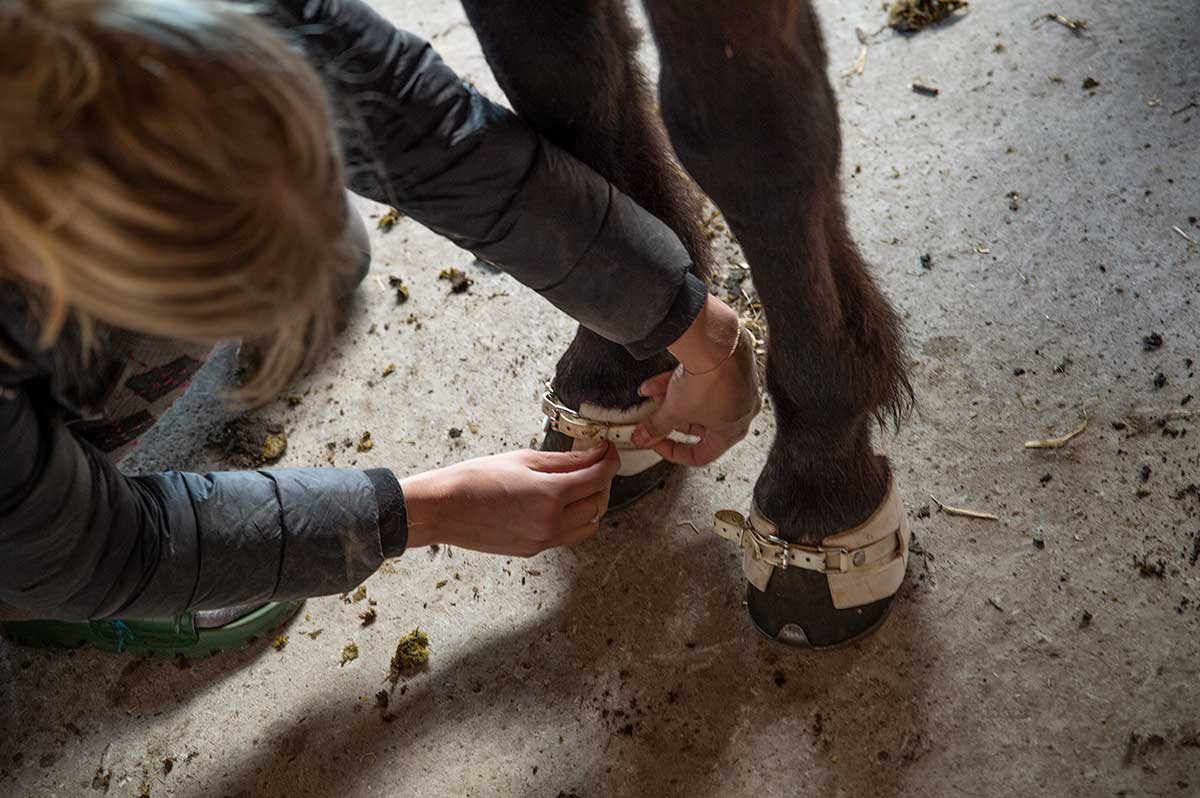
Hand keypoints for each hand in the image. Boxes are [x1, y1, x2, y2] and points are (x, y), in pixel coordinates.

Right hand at [400, 443, 620, 556]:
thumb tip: (594, 453)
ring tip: (578, 485)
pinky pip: (568, 536)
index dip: (610, 460)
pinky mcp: (533, 550)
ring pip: (589, 524)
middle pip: (599, 502)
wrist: (443, 509)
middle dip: (602, 481)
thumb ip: (564, 460)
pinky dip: (574, 519)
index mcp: (550, 495)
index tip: (608, 450)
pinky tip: (559, 503)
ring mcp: (543, 540)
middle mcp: (551, 522)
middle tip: (593, 463)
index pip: (598, 477)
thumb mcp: (523, 460)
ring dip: (591, 504)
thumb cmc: (476, 478)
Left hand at [632, 295, 760, 464]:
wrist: (716, 343)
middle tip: (654, 416)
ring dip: (673, 398)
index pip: (702, 455)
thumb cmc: (708, 381)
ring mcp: (738, 387)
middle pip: (700, 424)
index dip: (675, 452)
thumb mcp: (675, 410)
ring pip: (700, 400)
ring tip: (653, 394)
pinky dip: (682, 382)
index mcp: (732, 431)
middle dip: (672, 419)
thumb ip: (657, 427)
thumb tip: (644, 437)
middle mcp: (740, 411)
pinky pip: (704, 380)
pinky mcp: (731, 366)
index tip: (658, 443)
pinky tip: (658, 381)